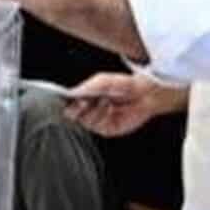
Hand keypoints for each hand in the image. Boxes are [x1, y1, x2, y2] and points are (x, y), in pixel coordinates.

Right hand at [62, 72, 187, 137]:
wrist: (145, 93)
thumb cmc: (124, 85)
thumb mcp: (103, 80)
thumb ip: (87, 86)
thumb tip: (72, 93)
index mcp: (84, 98)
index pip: (67, 103)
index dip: (64, 102)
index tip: (67, 97)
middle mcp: (89, 111)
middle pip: (72, 116)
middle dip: (76, 108)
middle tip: (83, 101)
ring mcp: (98, 121)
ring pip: (84, 121)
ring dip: (93, 110)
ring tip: (104, 100)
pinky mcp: (108, 129)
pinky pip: (98, 126)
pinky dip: (102, 115)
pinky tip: (109, 107)